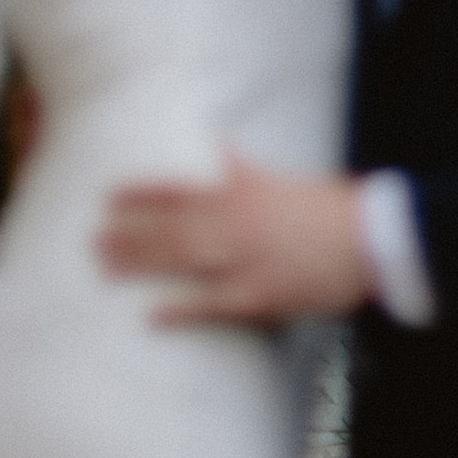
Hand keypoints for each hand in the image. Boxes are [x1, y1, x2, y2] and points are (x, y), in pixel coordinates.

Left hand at [95, 151, 373, 323]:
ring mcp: (243, 258)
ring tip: (106, 267)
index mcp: (240, 190)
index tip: (107, 194)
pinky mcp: (258, 293)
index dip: (141, 192)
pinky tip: (150, 316)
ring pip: (181, 259)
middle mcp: (234, 221)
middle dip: (130, 233)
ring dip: (141, 262)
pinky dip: (180, 310)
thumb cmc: (326, 208)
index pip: (178, 187)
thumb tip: (215, 142)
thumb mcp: (280, 178)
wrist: (366, 239)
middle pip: (170, 226)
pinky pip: (211, 304)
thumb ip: (241, 166)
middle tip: (91, 240)